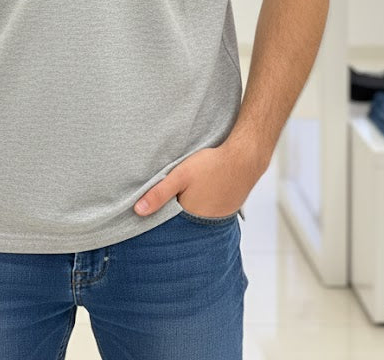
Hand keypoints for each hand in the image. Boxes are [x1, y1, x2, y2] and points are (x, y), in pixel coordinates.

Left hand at [133, 141, 261, 218]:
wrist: (245, 158)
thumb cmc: (211, 165)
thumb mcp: (180, 175)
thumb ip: (159, 193)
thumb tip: (138, 211)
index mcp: (191, 217)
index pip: (170, 224)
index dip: (162, 216)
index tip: (156, 209)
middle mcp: (206, 224)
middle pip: (184, 221)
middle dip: (177, 212)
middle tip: (175, 197)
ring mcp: (220, 218)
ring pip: (198, 217)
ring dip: (193, 208)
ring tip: (191, 193)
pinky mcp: (229, 210)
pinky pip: (212, 212)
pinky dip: (206, 205)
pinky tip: (206, 191)